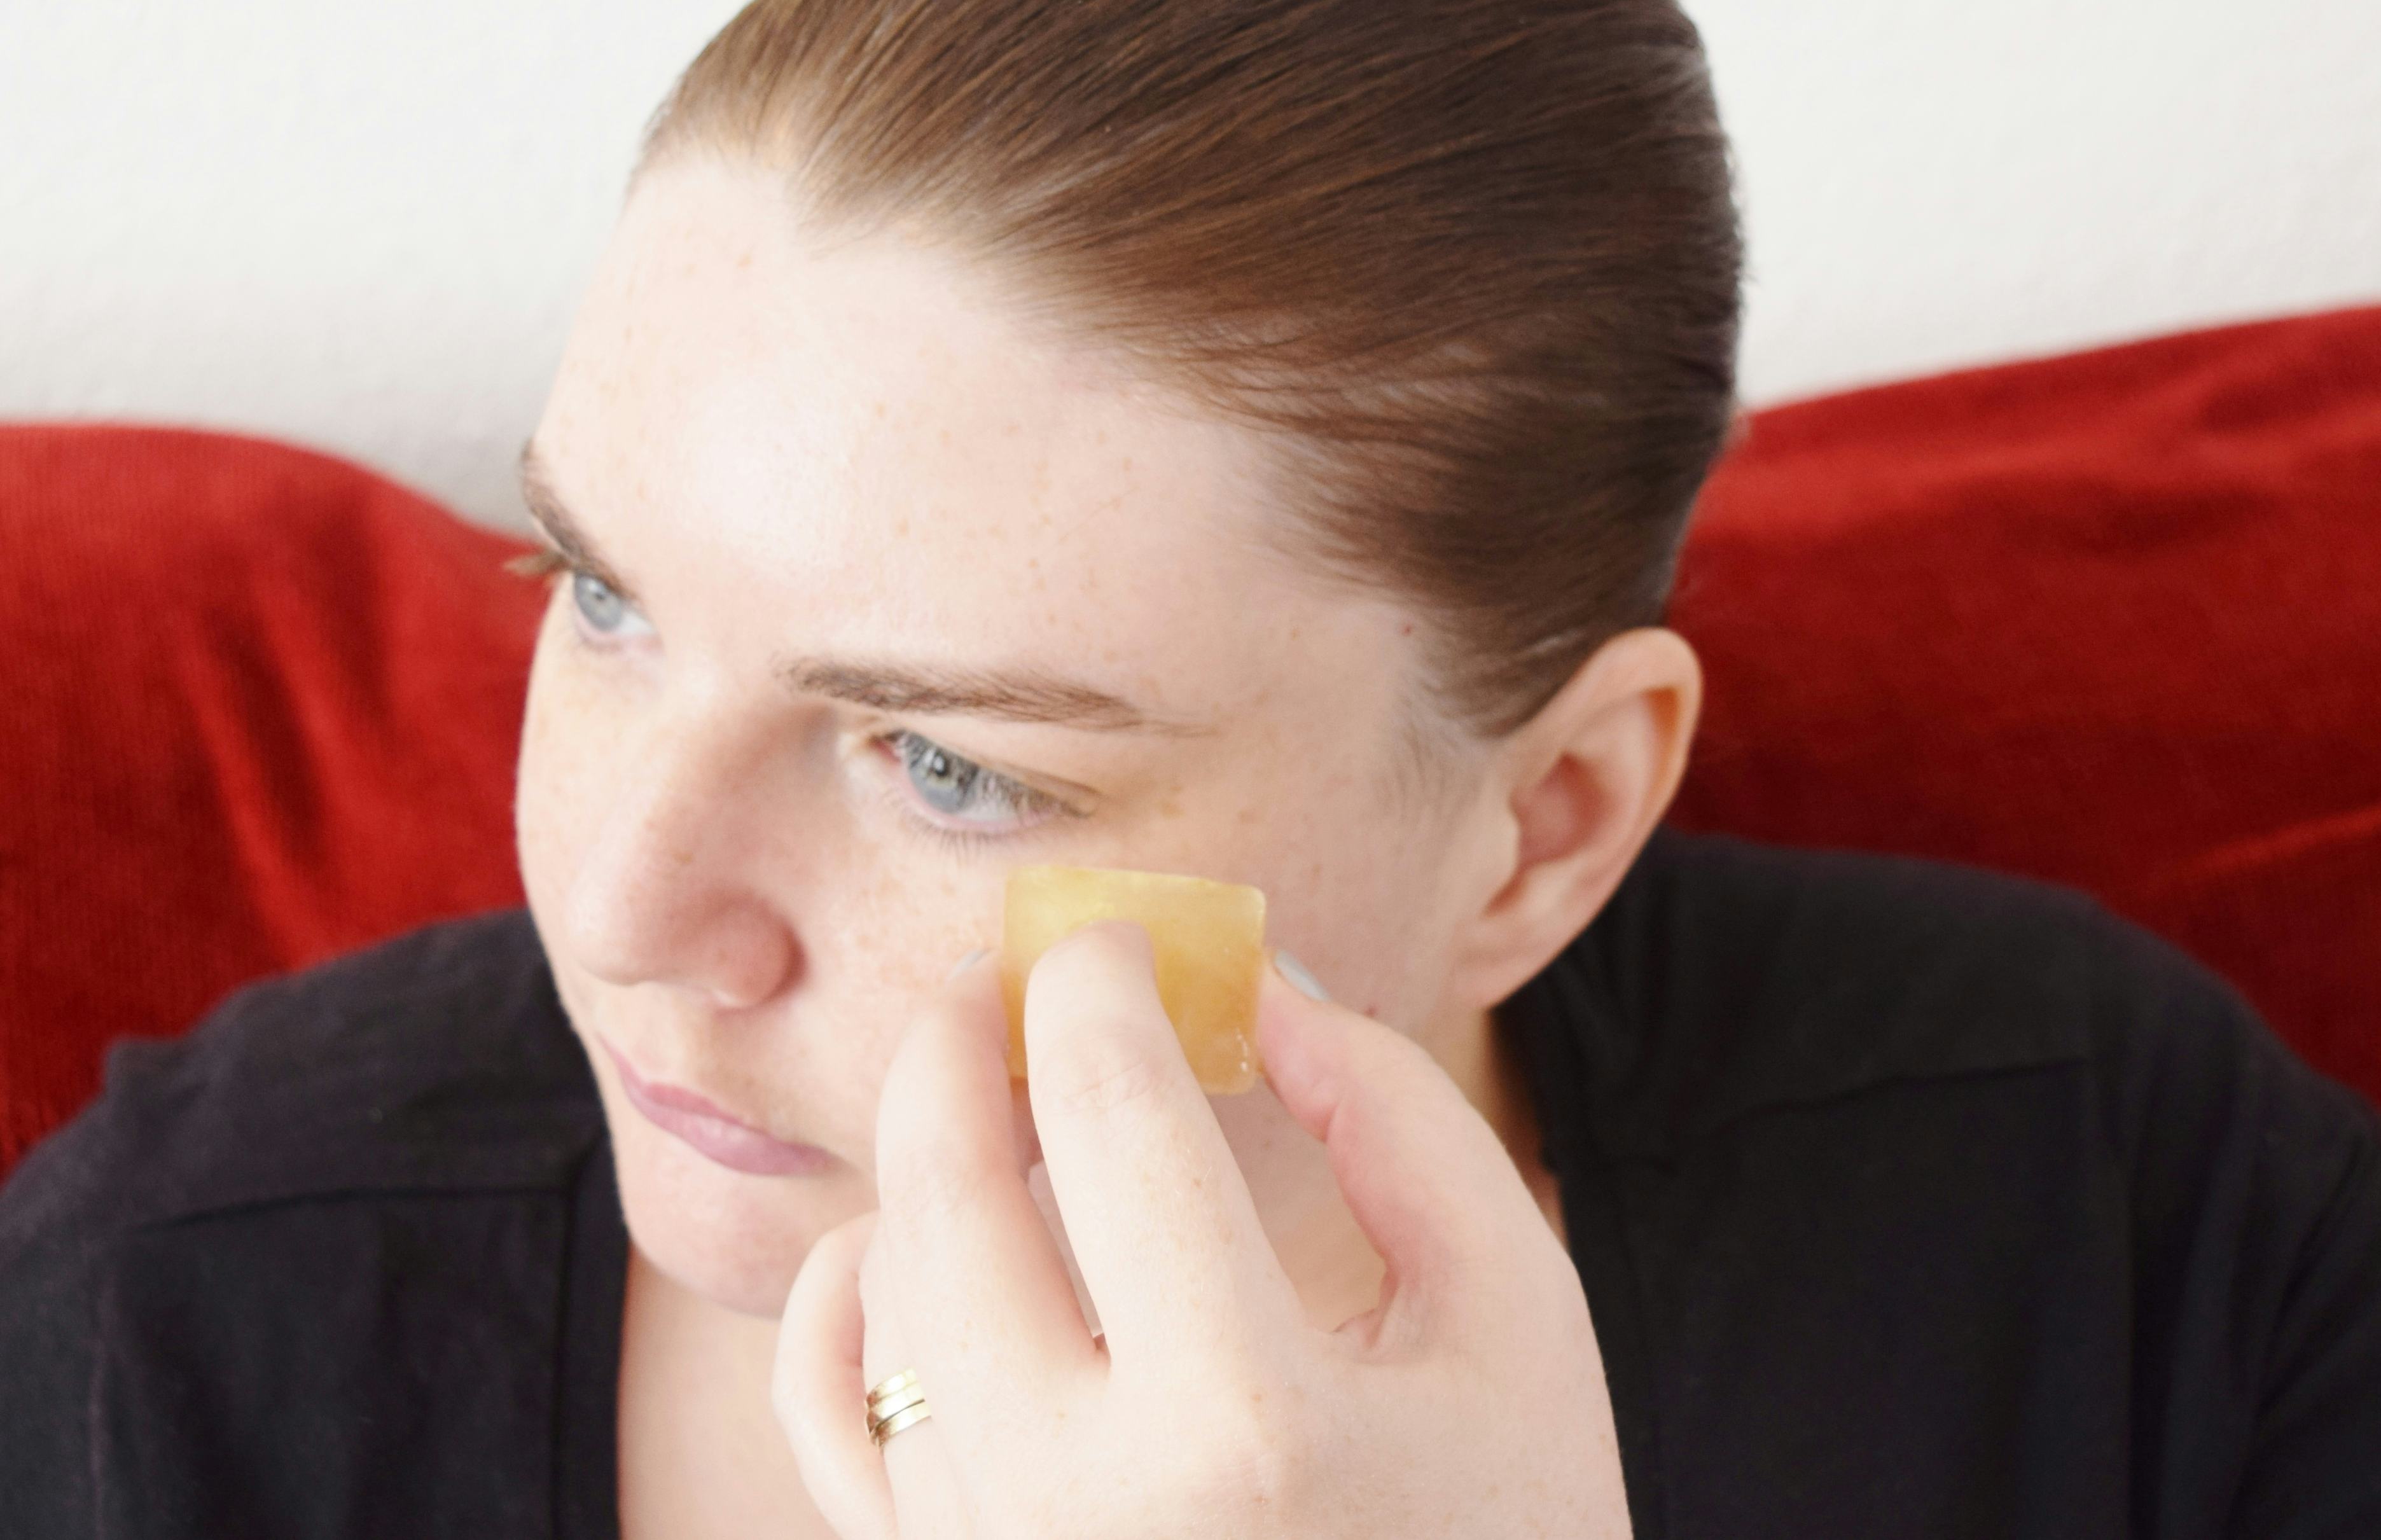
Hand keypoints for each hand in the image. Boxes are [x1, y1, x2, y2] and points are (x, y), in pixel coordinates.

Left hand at [771, 920, 1630, 1538]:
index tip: (1121, 940)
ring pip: (890, 1284)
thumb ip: (1398, 1118)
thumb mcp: (1513, 1313)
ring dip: (935, 1159)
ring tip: (1019, 1115)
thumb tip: (1261, 986)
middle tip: (1017, 981)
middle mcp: (1083, 1505)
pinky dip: (848, 1292)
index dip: (1100, 978)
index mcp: (1249, 1424)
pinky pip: (827, 1408)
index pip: (1113, 1113)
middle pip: (946, 1186)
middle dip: (963, 1035)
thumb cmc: (1509, 1530)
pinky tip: (917, 1234)